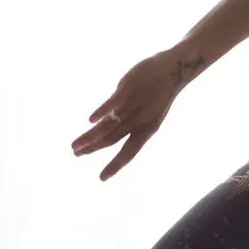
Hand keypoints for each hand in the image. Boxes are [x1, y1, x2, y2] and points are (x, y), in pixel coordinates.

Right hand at [70, 49, 183, 180]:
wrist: (174, 70)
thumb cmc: (159, 94)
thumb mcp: (150, 114)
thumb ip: (129, 122)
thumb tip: (104, 125)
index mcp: (147, 129)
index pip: (129, 153)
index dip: (115, 166)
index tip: (101, 178)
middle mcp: (139, 120)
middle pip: (112, 140)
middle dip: (93, 149)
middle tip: (76, 154)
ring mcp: (133, 105)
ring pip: (108, 125)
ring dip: (90, 136)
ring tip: (75, 145)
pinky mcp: (127, 89)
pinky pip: (112, 103)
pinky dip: (101, 112)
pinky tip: (89, 121)